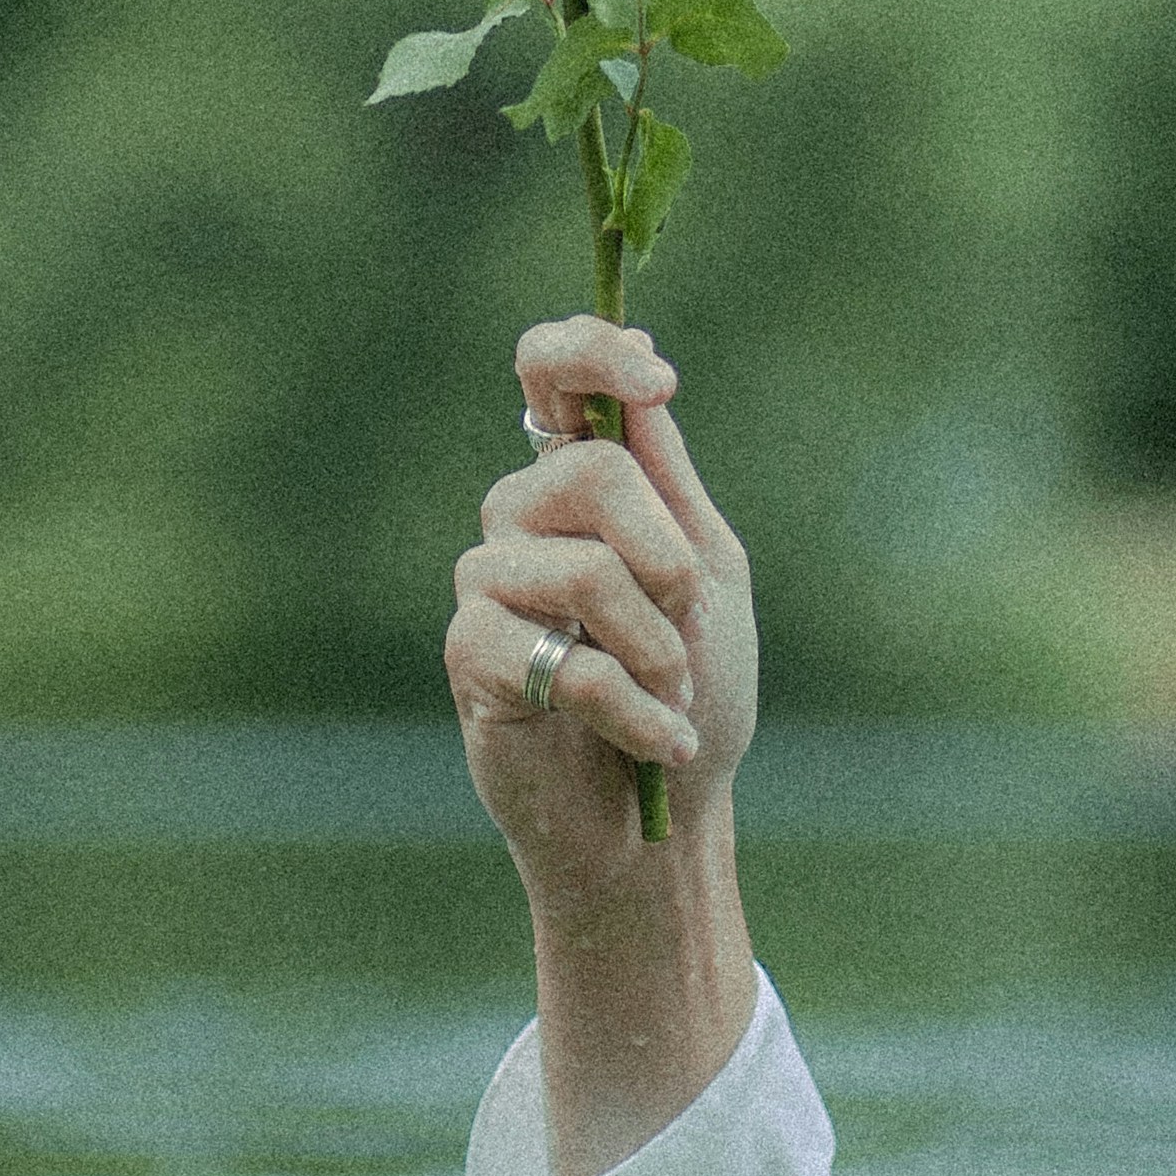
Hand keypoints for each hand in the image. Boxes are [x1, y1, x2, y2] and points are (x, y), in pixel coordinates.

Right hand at [446, 315, 758, 906]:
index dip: (591, 354)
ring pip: (584, 571)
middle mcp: (521, 517)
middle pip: (589, 473)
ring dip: (658, 649)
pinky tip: (656, 741)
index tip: (659, 384)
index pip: (549, 371)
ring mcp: (486, 584)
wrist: (661, 820)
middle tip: (688, 627)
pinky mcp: (469, 658)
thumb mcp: (706, 572)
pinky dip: (633, 707)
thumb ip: (667, 483)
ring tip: (671, 697)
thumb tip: (642, 386)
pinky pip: (562, 657)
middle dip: (668, 562)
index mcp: (579, 479)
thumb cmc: (691, 690)